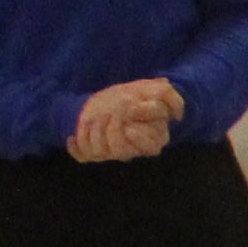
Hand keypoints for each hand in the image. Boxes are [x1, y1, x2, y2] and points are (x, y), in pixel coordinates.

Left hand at [66, 79, 181, 163]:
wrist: (109, 97)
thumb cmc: (134, 95)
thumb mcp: (155, 90)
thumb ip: (171, 97)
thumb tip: (175, 115)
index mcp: (152, 140)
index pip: (149, 146)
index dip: (137, 129)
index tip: (130, 109)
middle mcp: (132, 150)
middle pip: (121, 151)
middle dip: (113, 127)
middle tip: (111, 110)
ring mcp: (111, 153)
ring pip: (100, 151)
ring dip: (93, 130)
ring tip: (94, 116)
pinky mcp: (92, 152)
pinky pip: (82, 156)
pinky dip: (75, 147)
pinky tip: (73, 137)